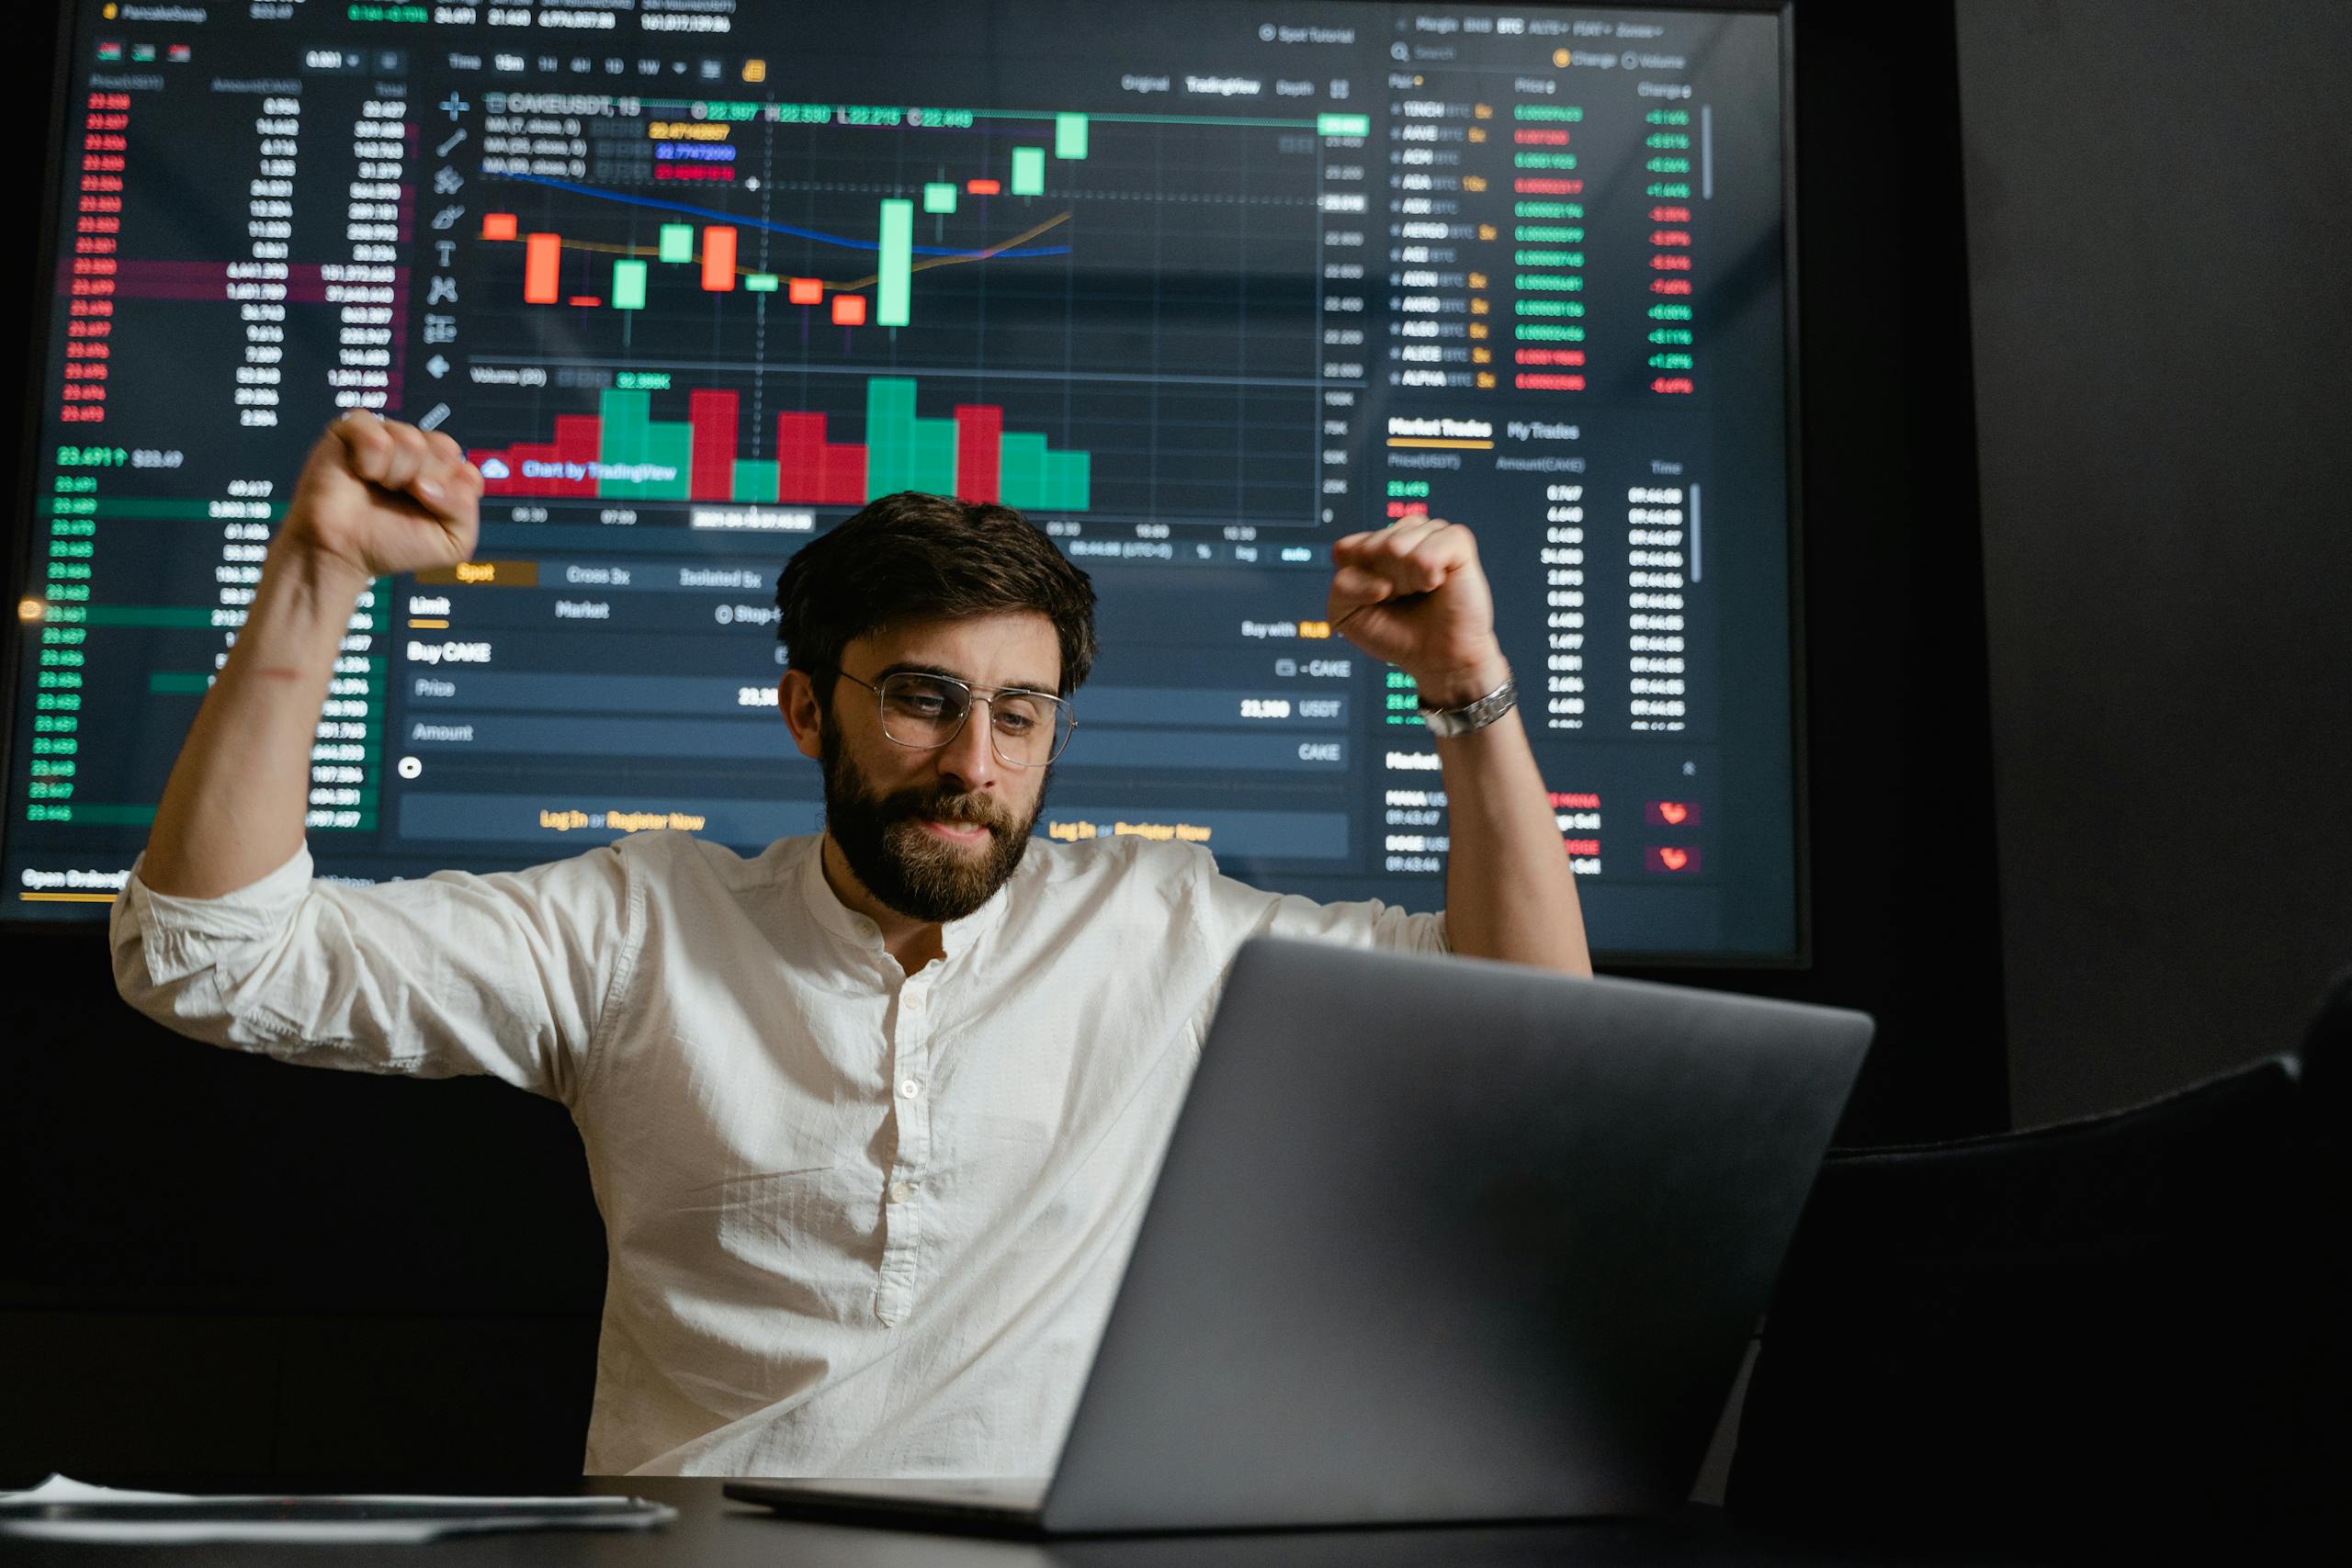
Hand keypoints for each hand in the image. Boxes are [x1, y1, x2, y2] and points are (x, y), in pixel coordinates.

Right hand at [275, 411, 483, 584]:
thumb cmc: (391, 545)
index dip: (450, 495)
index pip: (467, 470)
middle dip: (425, 482)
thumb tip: (435, 481)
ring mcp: (386, 437)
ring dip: (395, 475)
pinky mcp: (352, 430)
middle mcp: (418, 452)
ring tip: (378, 486)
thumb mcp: (451, 543)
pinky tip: (361, 473)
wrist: (341, 553)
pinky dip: (370, 460)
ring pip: (412, 440)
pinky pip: (375, 432)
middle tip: (400, 497)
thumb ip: (465, 510)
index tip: (427, 511)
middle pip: (446, 448)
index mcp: (442, 473)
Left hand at [1327, 518, 1508, 707]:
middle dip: (1383, 581)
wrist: (1438, 660)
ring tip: (1420, 591)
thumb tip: (1380, 580)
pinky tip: (1434, 583)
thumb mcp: (1347, 615)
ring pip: (1397, 544)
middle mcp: (1402, 535)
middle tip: (1403, 598)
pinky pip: (1429, 548)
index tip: (1375, 599)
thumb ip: (1342, 587)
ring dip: (1405, 580)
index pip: (1345, 549)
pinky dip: (1427, 573)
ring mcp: (1430, 535)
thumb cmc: (1397, 635)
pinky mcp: (1456, 543)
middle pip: (1371, 546)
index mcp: (1373, 547)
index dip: (1356, 581)